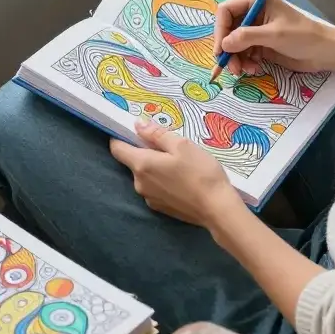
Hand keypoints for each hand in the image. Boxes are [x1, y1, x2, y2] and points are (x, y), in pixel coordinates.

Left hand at [110, 120, 242, 226]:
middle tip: (169, 146)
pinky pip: (154, 188)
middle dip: (145, 151)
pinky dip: (162, 181)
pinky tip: (181, 180)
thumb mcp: (182, 145)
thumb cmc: (200, 172)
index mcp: (141, 165)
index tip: (133, 131)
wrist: (217, 209)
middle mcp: (139, 183)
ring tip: (178, 164)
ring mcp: (148, 198)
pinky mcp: (159, 208)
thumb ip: (156, 134)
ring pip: (145, 175)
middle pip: (133, 162)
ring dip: (155, 167)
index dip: (121, 137)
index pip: (117, 149)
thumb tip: (138, 125)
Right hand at [214, 0, 334, 75]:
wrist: (324, 52)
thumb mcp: (274, 35)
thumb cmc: (303, 36)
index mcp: (256, 2)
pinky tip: (255, 68)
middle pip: (227, 29)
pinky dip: (245, 62)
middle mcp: (253, 14)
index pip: (226, 11)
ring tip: (245, 71)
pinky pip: (244, 53)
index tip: (221, 50)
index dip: (220, 30)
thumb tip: (224, 45)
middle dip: (228, 49)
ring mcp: (256, 30)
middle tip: (231, 68)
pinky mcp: (261, 45)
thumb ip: (246, 37)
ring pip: (234, 44)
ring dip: (236, 59)